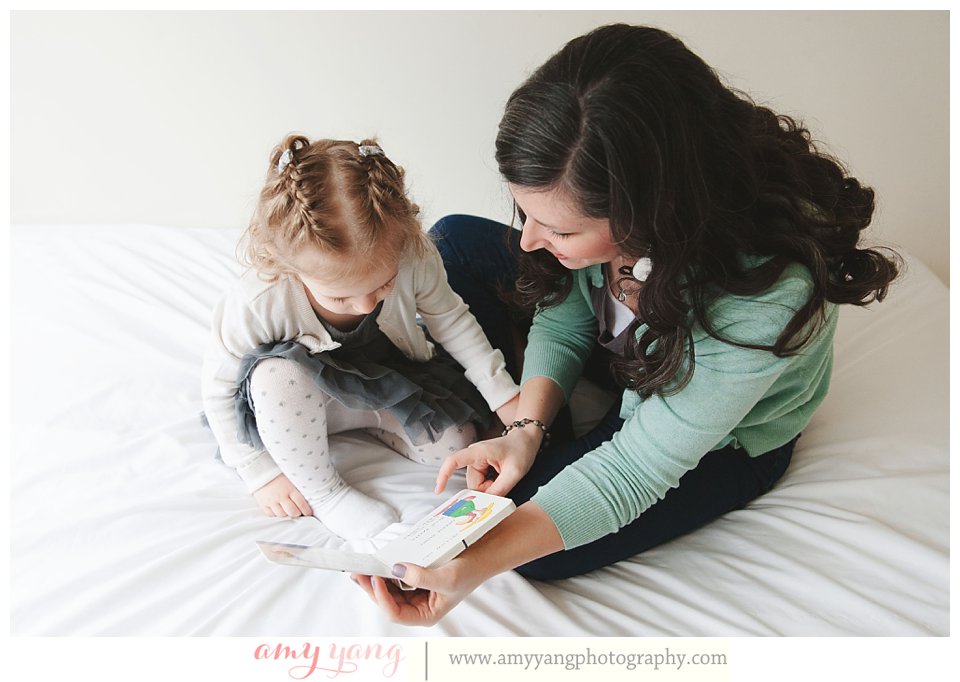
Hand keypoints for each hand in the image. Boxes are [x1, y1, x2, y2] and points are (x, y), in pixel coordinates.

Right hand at [253, 474, 311, 517]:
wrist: (259, 468)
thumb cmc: (277, 471)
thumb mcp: (290, 476)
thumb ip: (297, 486)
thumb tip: (309, 493)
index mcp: (290, 488)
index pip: (301, 504)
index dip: (307, 510)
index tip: (309, 512)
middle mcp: (281, 496)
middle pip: (292, 512)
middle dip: (297, 513)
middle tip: (299, 512)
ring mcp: (271, 501)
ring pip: (281, 514)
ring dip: (286, 513)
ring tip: (288, 509)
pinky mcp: (263, 503)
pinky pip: (270, 514)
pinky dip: (275, 513)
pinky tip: (278, 509)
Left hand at [351, 557, 482, 626]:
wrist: (483, 554)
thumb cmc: (470, 572)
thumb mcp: (447, 579)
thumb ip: (421, 577)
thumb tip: (396, 570)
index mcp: (425, 615)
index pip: (395, 613)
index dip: (381, 598)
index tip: (375, 578)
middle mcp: (418, 606)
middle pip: (387, 601)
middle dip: (372, 588)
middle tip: (359, 572)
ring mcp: (415, 590)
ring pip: (388, 588)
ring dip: (376, 578)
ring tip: (364, 566)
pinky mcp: (415, 575)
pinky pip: (396, 574)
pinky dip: (386, 569)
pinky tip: (379, 561)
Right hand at [435, 427, 540, 496]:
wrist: (527, 439)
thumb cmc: (521, 449)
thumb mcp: (515, 472)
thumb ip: (500, 489)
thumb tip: (486, 503)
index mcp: (478, 452)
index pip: (454, 461)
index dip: (444, 475)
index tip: (439, 490)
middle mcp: (474, 456)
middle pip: (472, 484)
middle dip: (487, 490)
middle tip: (503, 483)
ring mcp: (477, 462)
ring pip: (478, 486)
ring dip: (491, 488)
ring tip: (505, 477)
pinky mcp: (481, 466)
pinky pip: (482, 483)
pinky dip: (491, 485)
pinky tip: (501, 477)